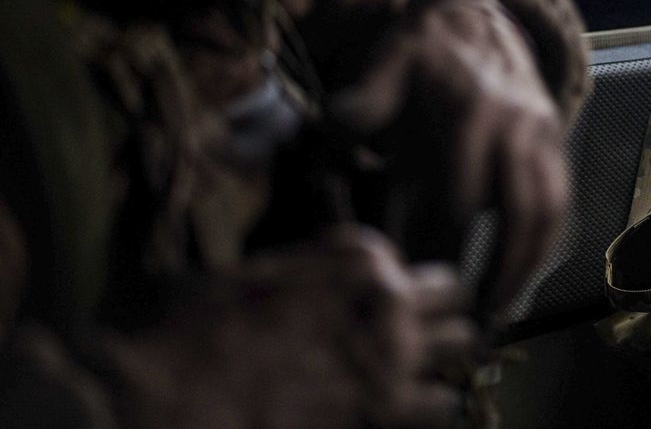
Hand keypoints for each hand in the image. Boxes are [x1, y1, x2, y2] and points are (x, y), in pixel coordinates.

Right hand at [107, 228, 476, 428]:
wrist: (161, 400)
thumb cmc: (190, 330)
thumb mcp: (254, 274)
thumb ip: (315, 268)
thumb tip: (335, 275)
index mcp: (357, 262)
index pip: (421, 266)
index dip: (406, 288)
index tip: (393, 304)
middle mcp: (386, 304)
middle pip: (454, 301)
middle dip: (439, 316)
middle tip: (417, 335)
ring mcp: (390, 361)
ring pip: (463, 349)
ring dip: (444, 357)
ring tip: (420, 372)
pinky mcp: (381, 413)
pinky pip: (440, 405)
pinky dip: (429, 406)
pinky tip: (402, 409)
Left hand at [329, 0, 568, 314]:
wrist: (481, 14)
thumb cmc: (424, 48)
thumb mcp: (389, 59)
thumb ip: (365, 97)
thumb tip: (336, 128)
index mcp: (470, 110)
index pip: (458, 194)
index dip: (437, 244)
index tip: (414, 282)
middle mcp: (514, 126)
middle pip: (511, 212)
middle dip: (491, 269)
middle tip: (464, 316)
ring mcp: (542, 136)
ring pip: (546, 211)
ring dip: (527, 266)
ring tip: (499, 311)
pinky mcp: (557, 144)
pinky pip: (561, 201)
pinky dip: (546, 244)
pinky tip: (523, 278)